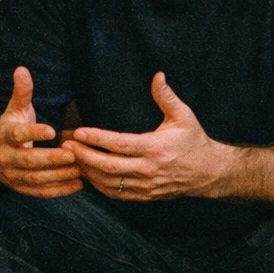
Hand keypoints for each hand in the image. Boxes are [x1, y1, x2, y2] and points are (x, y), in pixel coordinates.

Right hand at [0, 66, 82, 197]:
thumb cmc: (11, 128)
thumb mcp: (15, 109)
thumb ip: (22, 92)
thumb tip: (22, 69)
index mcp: (5, 135)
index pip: (18, 134)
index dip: (34, 133)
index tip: (52, 131)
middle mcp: (6, 157)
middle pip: (28, 161)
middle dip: (51, 159)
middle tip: (72, 155)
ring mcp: (13, 175)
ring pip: (36, 178)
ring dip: (58, 175)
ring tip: (79, 169)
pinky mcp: (21, 189)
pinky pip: (40, 192)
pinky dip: (59, 191)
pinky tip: (78, 184)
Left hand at [65, 72, 223, 199]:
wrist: (208, 172)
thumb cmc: (194, 141)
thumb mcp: (184, 116)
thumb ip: (167, 97)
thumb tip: (157, 76)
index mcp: (155, 148)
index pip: (118, 144)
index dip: (96, 138)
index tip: (78, 132)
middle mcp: (148, 169)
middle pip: (107, 166)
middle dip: (83, 156)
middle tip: (65, 146)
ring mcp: (145, 185)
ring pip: (108, 182)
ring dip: (87, 171)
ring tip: (71, 159)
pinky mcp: (144, 196)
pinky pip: (116, 193)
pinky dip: (98, 185)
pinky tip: (87, 174)